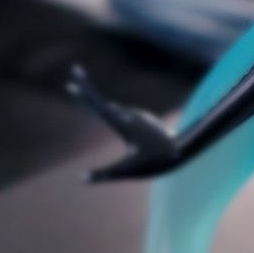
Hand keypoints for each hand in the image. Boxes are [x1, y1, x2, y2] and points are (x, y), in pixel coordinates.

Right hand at [65, 64, 180, 180]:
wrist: (182, 152)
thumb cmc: (155, 163)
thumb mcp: (127, 171)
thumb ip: (103, 174)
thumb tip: (80, 179)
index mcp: (122, 124)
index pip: (98, 106)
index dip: (84, 93)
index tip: (71, 81)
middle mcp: (129, 115)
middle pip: (102, 102)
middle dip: (87, 89)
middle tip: (74, 74)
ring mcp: (137, 115)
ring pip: (114, 113)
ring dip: (103, 108)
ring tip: (94, 105)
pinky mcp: (143, 118)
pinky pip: (126, 119)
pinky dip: (118, 118)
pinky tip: (125, 129)